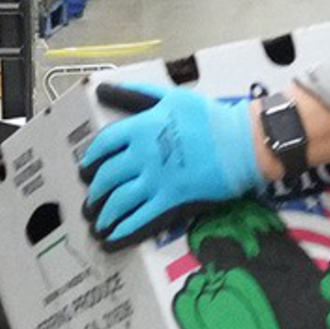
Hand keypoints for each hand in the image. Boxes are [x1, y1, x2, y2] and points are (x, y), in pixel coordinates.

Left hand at [78, 82, 268, 243]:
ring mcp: (156, 180)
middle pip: (107, 176)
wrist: (242, 142)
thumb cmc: (208, 117)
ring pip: (119, 200)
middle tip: (92, 199)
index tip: (87, 168)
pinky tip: (113, 238)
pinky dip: (123, 230)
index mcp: (141, 127)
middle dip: (95, 190)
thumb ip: (135, 95)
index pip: (104, 145)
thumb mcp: (170, 97)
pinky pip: (140, 219)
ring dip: (104, 213)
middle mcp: (142, 154)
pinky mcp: (171, 201)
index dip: (92, 158)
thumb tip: (103, 90)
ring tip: (98, 222)